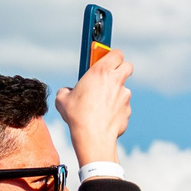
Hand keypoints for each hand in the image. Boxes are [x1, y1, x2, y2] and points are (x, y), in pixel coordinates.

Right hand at [54, 47, 132, 168]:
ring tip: (100, 105)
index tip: (105, 60)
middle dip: (120, 69)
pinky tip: (104, 118)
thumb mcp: (63, 99)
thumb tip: (67, 92)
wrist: (93, 137)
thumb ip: (67, 90)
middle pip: (127, 66)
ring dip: (115, 93)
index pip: (116, 53)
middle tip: (109, 77)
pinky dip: (116, 110)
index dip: (111, 56)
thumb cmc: (77, 116)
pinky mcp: (128, 111)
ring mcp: (124, 96)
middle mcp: (116, 81)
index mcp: (101, 71)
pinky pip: (123, 107)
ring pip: (124, 89)